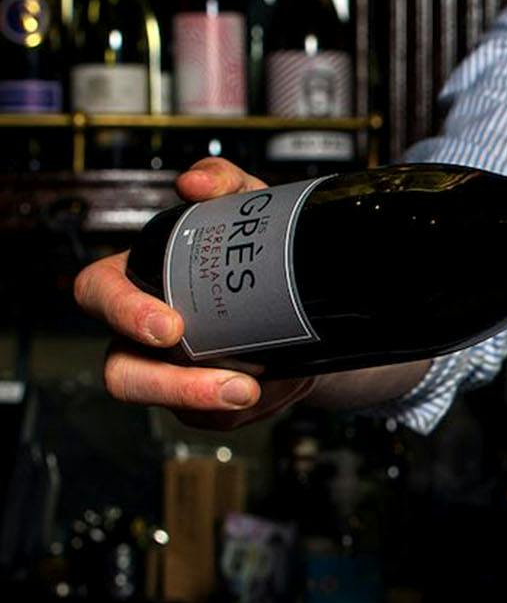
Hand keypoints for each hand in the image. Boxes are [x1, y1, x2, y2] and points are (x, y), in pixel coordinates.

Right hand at [73, 158, 318, 429]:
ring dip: (210, 404)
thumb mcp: (249, 207)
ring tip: (257, 392)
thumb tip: (196, 184)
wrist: (311, 300)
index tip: (171, 326)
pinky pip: (213, 418)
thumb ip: (224, 183)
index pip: (99, 293)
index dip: (122, 312)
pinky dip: (248, 407)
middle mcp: (143, 334)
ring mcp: (172, 373)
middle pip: (121, 371)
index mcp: (139, 280)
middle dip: (168, 384)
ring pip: (169, 404)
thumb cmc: (258, 251)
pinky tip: (276, 388)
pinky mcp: (203, 405)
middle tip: (231, 382)